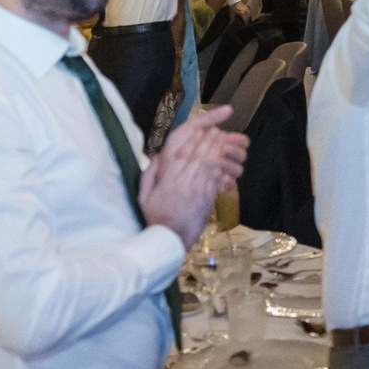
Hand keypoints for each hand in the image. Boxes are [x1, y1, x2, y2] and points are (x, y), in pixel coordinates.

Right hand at [141, 105, 248, 243]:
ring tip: (223, 139)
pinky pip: (215, 178)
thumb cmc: (155, 217)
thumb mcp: (144, 197)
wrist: (170, 239)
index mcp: (167, 180)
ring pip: (209, 165)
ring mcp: (196, 190)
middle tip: (216, 130)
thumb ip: (149, 175)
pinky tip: (224, 159)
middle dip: (208, 141)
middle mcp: (182, 181)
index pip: (181, 154)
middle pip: (197, 155)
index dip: (192, 140)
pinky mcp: (207, 198)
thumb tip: (157, 156)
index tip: (199, 130)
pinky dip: (220, 167)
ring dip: (217, 150)